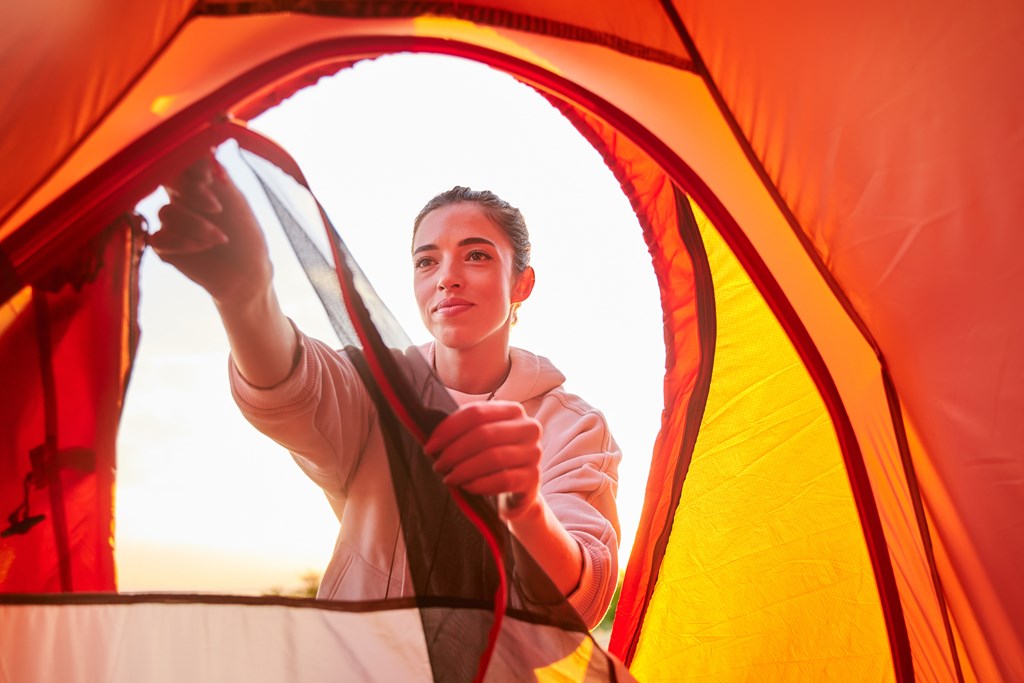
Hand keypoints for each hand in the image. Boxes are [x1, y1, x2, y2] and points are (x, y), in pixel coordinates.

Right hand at [150, 154, 272, 306]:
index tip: (208, 177)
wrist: (247, 272)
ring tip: (220, 238)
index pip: (180, 161)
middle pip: (166, 181)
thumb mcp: (236, 200)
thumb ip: (218, 175)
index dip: (189, 165)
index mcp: (196, 182)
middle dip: (191, 193)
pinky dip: (182, 243)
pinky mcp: (163, 246)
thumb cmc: (245, 234)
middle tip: (216, 207)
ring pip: (166, 213)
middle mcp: (179, 198)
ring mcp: (170, 222)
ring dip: (195, 225)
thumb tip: (203, 146)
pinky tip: (202, 248)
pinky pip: (159, 239)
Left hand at [425, 401, 542, 516]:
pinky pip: (502, 480)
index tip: (430, 446)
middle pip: (484, 434)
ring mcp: (534, 453)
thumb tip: (430, 433)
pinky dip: (479, 484)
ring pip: (493, 458)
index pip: (476, 412)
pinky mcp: (533, 478)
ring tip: (449, 478)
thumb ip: (464, 429)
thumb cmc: (492, 458)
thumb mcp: (482, 437)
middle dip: (455, 451)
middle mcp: (529, 428)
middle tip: (438, 465)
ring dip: (464, 469)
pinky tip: (466, 487)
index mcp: (513, 410)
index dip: (449, 429)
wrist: (518, 488)